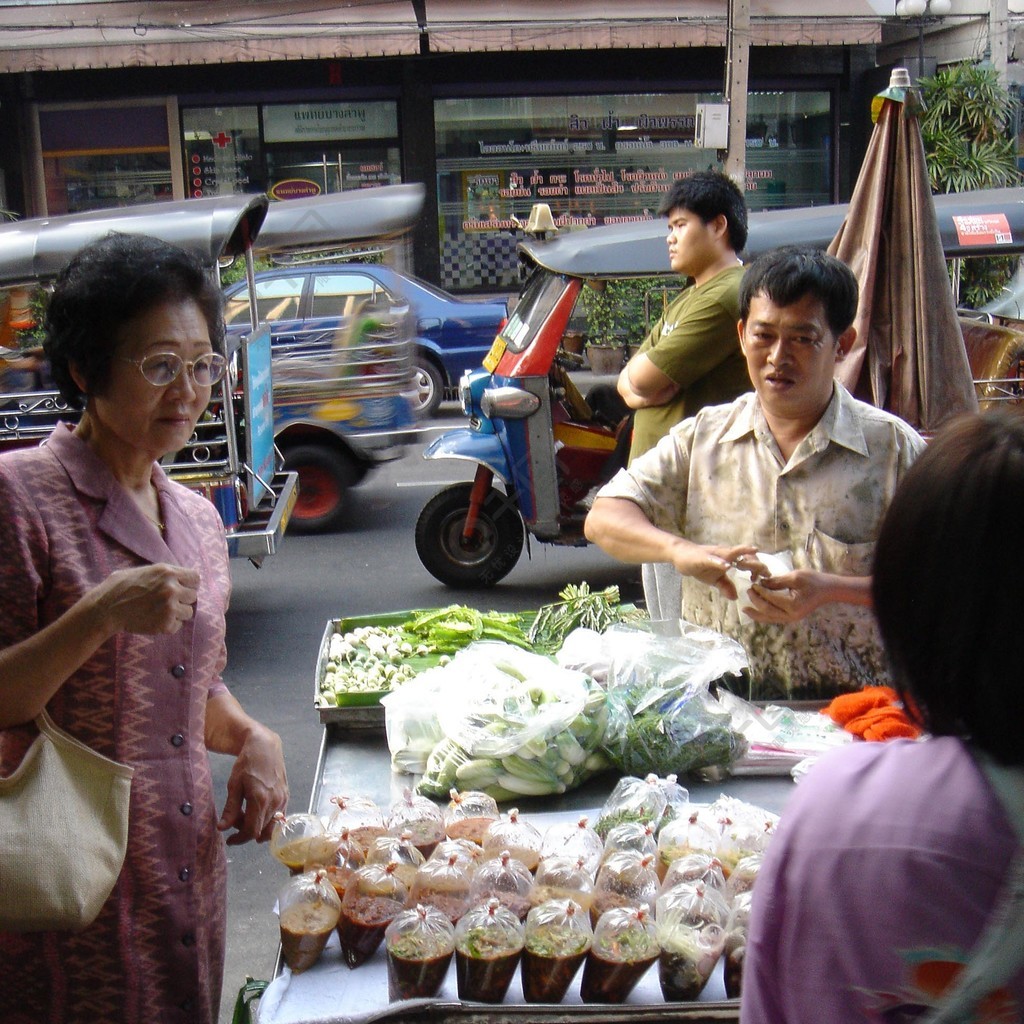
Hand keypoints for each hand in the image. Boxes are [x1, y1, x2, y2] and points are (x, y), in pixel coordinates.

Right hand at [96, 564, 199, 634]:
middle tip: (167, 603)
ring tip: (160, 612)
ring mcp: (169, 606)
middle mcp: (171, 588)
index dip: (189, 585)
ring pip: (188, 612)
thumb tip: (180, 577)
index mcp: (167, 572)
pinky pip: (178, 626)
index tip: (182, 590)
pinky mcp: (165, 623)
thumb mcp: (144, 571)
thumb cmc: (119, 588)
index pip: (195, 578)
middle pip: (193, 596)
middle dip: (182, 600)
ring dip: (177, 614)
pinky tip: (155, 621)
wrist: (105, 609)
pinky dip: (169, 625)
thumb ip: (164, 574)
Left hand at [218, 725, 288, 845]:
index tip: (229, 840)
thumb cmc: (246, 763)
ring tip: (244, 814)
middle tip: (235, 821)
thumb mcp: (234, 785)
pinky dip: (266, 820)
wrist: (265, 746)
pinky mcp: (286, 796)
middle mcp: (275, 802)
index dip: (240, 839)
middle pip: (261, 830)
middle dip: (246, 831)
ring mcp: (282, 800)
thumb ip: (230, 809)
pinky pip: (277, 817)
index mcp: (260, 800)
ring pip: (270, 826)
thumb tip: (222, 828)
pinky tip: (256, 810)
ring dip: (257, 826)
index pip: (251, 830)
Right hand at [672, 543, 759, 599]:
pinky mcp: (703, 557)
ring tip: (754, 569)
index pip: (749, 561)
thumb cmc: (699, 565)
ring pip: (734, 555)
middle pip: (747, 556)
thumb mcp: (714, 579)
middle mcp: (726, 554)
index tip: (765, 579)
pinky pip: (713, 560)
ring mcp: (715, 555)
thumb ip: (726, 586)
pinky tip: (727, 566)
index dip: (759, 569)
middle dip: (758, 565)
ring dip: (745, 561)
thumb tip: (735, 597)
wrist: (681, 555)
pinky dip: (720, 563)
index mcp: (730, 559)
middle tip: (766, 576)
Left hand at [743, 569, 828, 623]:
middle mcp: (791, 615)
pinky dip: (764, 616)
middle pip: (767, 611)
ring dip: (756, 614)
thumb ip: (777, 581)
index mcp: (793, 605)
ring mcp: (791, 618)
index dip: (760, 592)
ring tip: (745, 610)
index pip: (771, 599)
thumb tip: (761, 583)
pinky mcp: (791, 617)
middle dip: (755, 602)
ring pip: (770, 618)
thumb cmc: (813, 581)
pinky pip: (774, 618)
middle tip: (748, 591)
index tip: (753, 584)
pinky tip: (756, 612)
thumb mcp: (795, 576)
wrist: (827, 590)